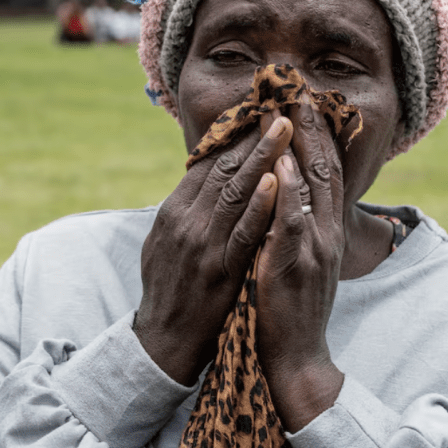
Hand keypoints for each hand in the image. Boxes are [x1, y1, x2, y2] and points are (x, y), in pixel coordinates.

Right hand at [133, 117, 293, 384]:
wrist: (163, 340)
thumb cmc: (167, 290)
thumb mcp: (163, 242)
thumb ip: (183, 211)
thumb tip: (200, 181)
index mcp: (174, 211)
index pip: (208, 164)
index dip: (234, 136)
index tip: (257, 113)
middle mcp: (186, 221)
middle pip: (224, 168)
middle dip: (253, 135)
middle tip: (279, 107)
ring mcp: (204, 244)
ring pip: (236, 190)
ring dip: (263, 156)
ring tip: (284, 128)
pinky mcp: (222, 269)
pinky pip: (244, 231)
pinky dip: (260, 204)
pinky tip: (275, 182)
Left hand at [256, 95, 345, 429]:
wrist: (297, 356)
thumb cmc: (291, 307)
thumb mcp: (299, 258)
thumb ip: (295, 225)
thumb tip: (282, 191)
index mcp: (325, 230)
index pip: (325, 172)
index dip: (317, 135)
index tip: (304, 102)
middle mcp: (326, 232)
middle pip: (323, 169)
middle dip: (312, 128)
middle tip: (298, 90)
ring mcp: (313, 248)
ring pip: (312, 188)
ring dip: (301, 147)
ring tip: (289, 111)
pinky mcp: (294, 265)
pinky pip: (292, 222)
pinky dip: (287, 192)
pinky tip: (279, 165)